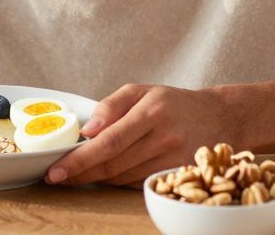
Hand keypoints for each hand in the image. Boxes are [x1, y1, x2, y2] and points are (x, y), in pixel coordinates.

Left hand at [46, 84, 225, 186]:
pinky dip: (117, 181)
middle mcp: (165, 137)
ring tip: (76, 173)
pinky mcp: (179, 174)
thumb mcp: (141, 90)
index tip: (56, 170)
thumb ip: (110, 106)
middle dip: (81, 173)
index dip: (80, 159)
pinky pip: (138, 183)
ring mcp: (173, 159)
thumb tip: (86, 131)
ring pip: (124, 177)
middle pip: (114, 164)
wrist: (219, 117)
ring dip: (96, 178)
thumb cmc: (173, 103)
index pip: (109, 142)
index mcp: (152, 112)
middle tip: (55, 177)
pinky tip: (106, 173)